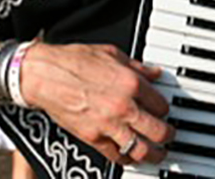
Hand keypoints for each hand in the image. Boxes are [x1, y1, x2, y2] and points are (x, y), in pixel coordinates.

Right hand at [20, 43, 173, 164]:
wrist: (45, 74)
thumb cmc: (73, 61)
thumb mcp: (111, 54)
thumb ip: (137, 67)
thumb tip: (154, 74)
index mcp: (131, 83)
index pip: (162, 105)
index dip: (165, 110)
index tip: (164, 112)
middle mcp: (123, 106)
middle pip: (159, 131)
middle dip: (168, 136)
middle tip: (170, 136)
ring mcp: (108, 124)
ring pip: (142, 149)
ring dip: (154, 154)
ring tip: (158, 154)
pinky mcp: (93, 137)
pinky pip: (117, 156)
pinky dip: (127, 159)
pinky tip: (132, 157)